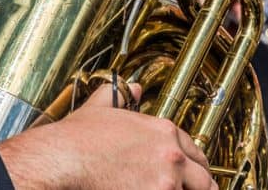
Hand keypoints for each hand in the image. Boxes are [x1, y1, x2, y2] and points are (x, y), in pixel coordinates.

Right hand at [0, 84, 215, 189]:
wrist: (63, 159)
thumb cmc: (78, 140)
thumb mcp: (102, 108)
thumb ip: (121, 96)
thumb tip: (132, 88)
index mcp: (163, 131)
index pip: (196, 153)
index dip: (196, 167)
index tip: (194, 175)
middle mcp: (171, 156)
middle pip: (204, 180)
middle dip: (198, 187)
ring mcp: (165, 181)